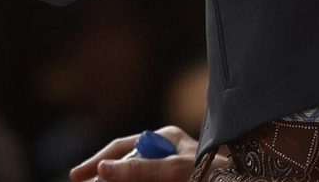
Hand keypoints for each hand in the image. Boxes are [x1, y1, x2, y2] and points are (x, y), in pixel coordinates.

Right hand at [69, 126, 223, 181]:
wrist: (242, 179)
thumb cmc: (213, 173)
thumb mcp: (174, 170)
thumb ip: (139, 170)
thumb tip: (104, 170)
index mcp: (164, 140)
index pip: (120, 148)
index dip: (97, 162)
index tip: (76, 177)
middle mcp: (164, 153)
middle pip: (123, 166)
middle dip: (103, 178)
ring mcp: (168, 171)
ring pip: (133, 176)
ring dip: (115, 181)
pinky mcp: (175, 179)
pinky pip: (147, 179)